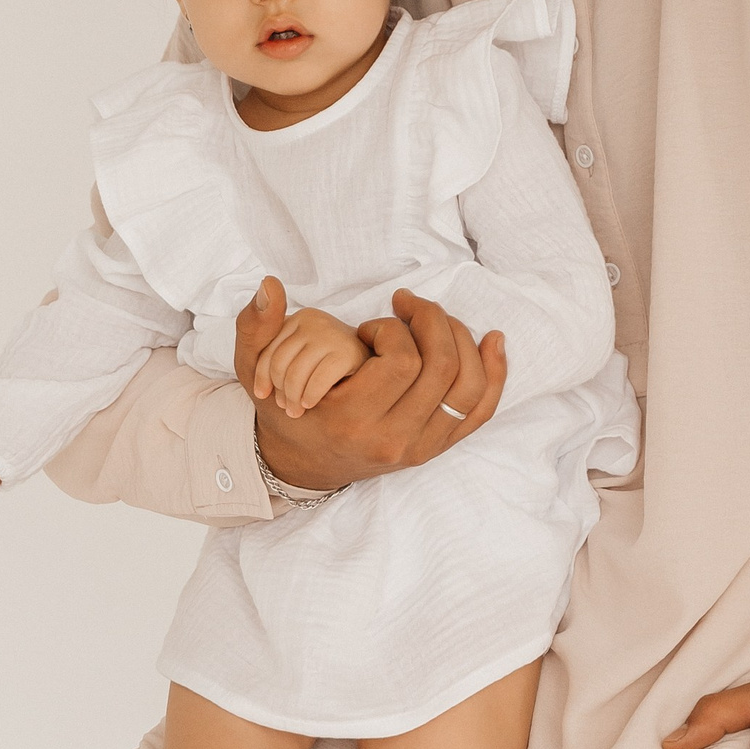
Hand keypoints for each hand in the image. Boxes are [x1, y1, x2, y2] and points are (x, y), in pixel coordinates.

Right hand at [233, 276, 505, 490]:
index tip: (369, 328)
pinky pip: (480, 411)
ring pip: (468, 387)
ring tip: (434, 319)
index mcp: (353, 421)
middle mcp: (393, 441)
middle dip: (431, 321)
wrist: (301, 463)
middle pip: (443, 369)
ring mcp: (420, 449)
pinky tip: (492, 340)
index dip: (392, 330)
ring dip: (461, 339)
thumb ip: (255, 326)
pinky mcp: (437, 448)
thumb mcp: (257, 371)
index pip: (402, 362)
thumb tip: (269, 285)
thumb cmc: (284, 411)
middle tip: (407, 305)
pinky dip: (494, 373)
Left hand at [249, 305, 370, 415]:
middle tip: (287, 407)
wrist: (332, 409)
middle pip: (280, 363)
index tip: (264, 395)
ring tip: (296, 409)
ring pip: (297, 373)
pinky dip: (311, 396)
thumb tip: (269, 281)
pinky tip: (311, 403)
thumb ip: (253, 324)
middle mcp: (315, 320)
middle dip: (280, 391)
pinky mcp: (351, 353)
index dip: (262, 379)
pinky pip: (319, 379)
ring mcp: (334, 334)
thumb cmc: (295, 380)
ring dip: (294, 399)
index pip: (267, 350)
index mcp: (295, 319)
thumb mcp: (260, 358)